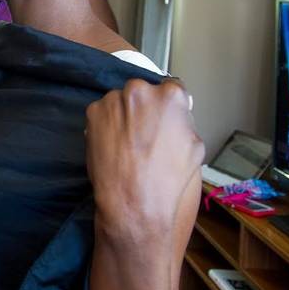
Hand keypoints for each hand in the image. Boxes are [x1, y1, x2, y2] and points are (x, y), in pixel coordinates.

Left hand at [86, 79, 203, 239]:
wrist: (133, 200)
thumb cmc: (167, 179)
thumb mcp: (194, 146)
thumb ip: (185, 121)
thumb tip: (179, 113)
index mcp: (170, 96)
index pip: (172, 88)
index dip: (168, 107)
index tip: (163, 117)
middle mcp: (139, 91)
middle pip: (143, 93)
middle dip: (144, 109)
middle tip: (144, 134)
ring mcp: (113, 100)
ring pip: (121, 102)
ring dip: (123, 115)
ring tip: (128, 144)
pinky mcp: (93, 112)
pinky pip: (102, 114)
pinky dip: (106, 125)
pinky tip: (114, 145)